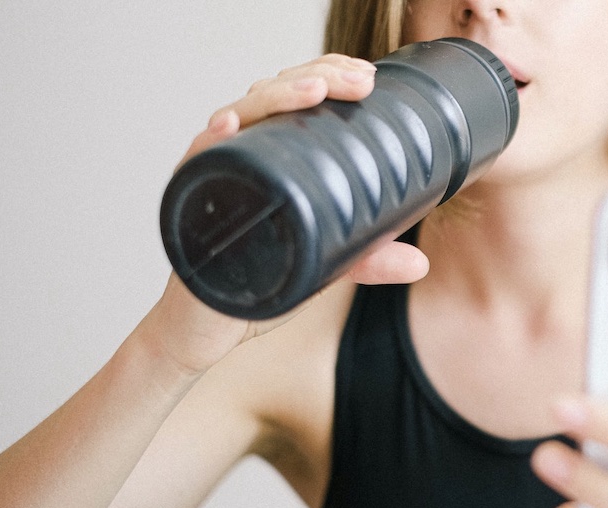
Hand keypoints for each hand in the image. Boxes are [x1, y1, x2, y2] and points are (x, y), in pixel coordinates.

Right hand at [146, 54, 429, 374]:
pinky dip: (210, 141)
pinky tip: (229, 126)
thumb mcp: (322, 268)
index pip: (296, 100)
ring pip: (238, 116)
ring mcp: (213, 174)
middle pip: (271, 96)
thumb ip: (366, 261)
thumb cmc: (253, 287)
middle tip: (357, 81)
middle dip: (315, 77)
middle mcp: (240, 156)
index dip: (327, 76)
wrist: (203, 330)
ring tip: (314, 91)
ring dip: (274, 97)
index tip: (366, 76)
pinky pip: (196, 162)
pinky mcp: (187, 201)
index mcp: (271, 159)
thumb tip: (420, 262)